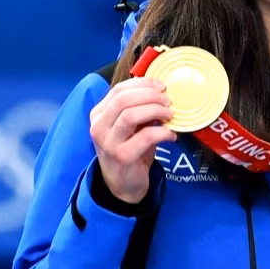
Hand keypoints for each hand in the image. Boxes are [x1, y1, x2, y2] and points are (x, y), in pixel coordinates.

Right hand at [88, 77, 174, 203]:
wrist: (122, 184)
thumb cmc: (129, 150)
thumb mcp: (130, 127)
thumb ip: (138, 109)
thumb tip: (161, 92)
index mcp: (99, 114)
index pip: (118, 90)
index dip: (142, 84)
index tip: (161, 86)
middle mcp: (99, 127)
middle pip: (124, 100)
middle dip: (150, 96)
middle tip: (168, 101)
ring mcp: (108, 143)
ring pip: (131, 115)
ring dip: (156, 111)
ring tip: (170, 115)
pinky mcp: (122, 157)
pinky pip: (145, 137)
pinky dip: (162, 132)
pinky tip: (171, 135)